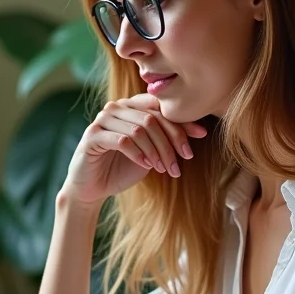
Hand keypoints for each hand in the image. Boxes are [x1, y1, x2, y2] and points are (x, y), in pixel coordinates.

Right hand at [61, 93, 208, 205]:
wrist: (93, 187)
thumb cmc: (123, 167)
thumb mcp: (151, 151)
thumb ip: (166, 137)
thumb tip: (199, 130)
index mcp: (132, 106)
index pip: (160, 107)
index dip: (182, 121)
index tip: (201, 135)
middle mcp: (116, 107)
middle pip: (152, 118)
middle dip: (171, 141)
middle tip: (181, 161)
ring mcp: (102, 120)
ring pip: (139, 129)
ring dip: (156, 151)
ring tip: (164, 168)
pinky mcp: (92, 135)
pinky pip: (122, 141)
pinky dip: (138, 154)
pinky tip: (147, 165)